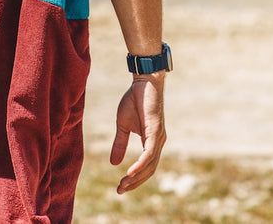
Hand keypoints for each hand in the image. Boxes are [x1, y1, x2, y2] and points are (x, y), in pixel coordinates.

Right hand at [110, 74, 165, 193]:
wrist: (143, 81)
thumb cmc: (135, 100)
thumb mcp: (123, 126)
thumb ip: (120, 143)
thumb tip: (113, 163)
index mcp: (152, 142)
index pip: (146, 167)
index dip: (134, 179)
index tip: (120, 187)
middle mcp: (158, 142)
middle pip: (149, 170)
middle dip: (135, 182)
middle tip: (120, 190)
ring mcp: (158, 137)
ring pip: (150, 164)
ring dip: (136, 177)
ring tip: (123, 184)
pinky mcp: (155, 131)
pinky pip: (149, 153)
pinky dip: (140, 165)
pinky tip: (130, 172)